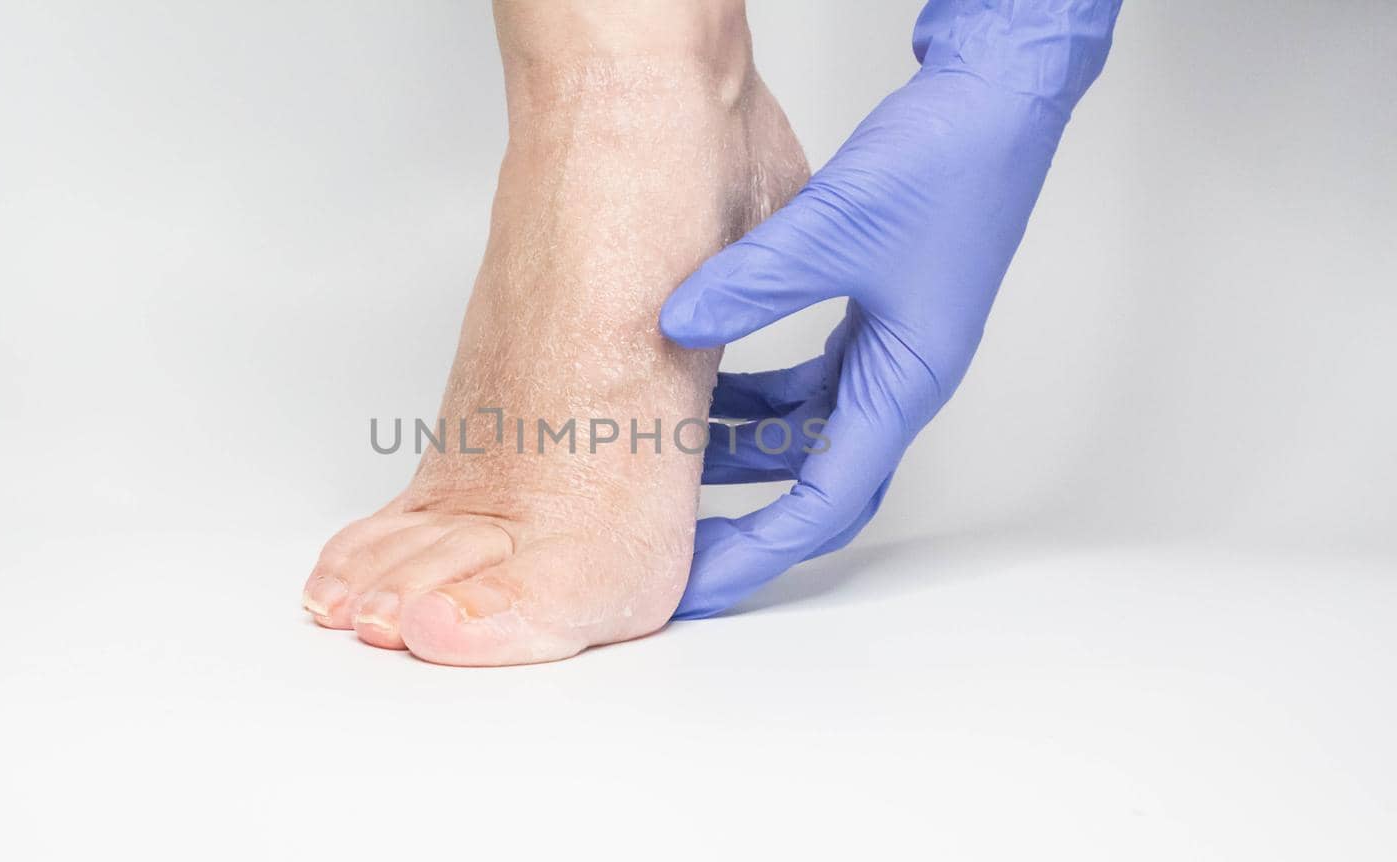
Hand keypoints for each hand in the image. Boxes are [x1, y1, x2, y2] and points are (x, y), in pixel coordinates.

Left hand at [663, 0, 1122, 617]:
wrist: (996, 100)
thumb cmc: (951, 163)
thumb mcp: (835, 227)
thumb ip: (750, 282)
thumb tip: (673, 326)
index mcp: (903, 385)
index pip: (823, 503)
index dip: (757, 551)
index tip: (699, 585)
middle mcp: (899, 382)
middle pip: (817, 485)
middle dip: (745, 521)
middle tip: (676, 540)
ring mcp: (889, 351)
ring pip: (807, 435)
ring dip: (742, 454)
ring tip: (669, 459)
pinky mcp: (875, 316)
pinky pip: (806, 384)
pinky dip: (755, 395)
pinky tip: (705, 378)